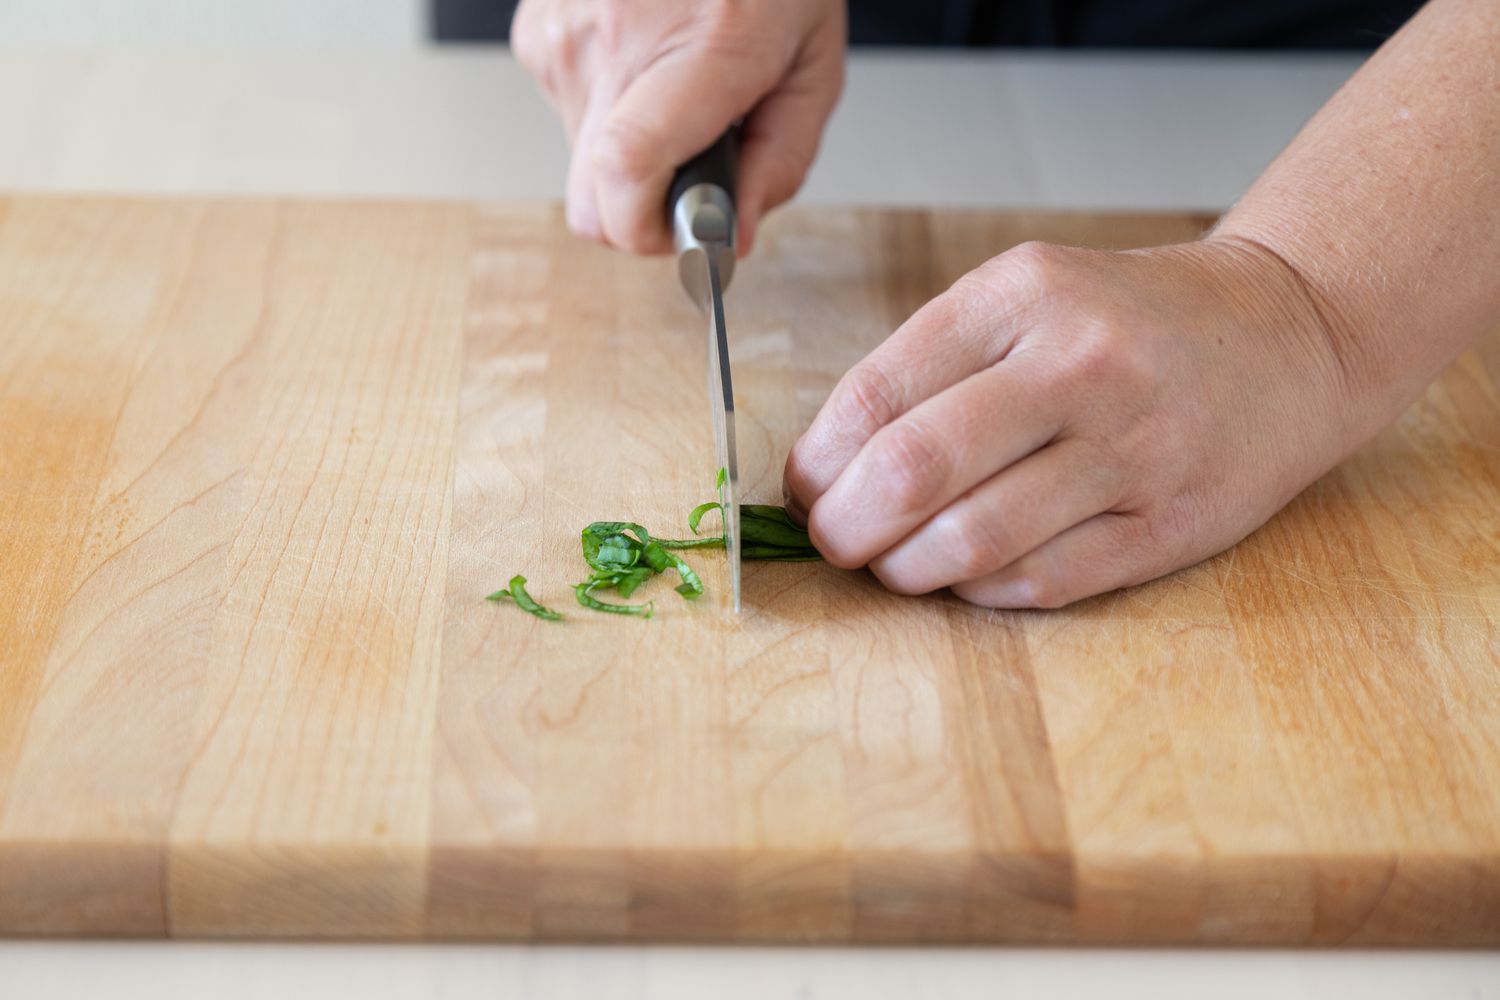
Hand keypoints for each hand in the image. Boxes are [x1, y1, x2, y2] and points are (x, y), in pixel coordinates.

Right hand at [511, 0, 844, 253]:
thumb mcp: (813, 66)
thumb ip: (781, 162)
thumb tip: (730, 235)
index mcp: (706, 48)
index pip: (628, 169)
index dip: (647, 230)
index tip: (682, 232)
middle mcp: (619, 41)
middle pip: (591, 202)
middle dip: (641, 214)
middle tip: (691, 170)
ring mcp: (565, 34)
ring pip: (582, 163)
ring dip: (630, 152)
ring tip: (675, 89)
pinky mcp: (536, 32)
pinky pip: (566, 115)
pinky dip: (608, 109)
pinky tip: (644, 62)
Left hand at [783, 238, 1366, 607]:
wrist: (1289, 334)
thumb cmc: (1131, 322)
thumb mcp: (1026, 298)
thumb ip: (930, 368)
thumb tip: (826, 465)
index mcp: (1023, 297)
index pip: (878, 393)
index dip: (818, 462)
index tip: (806, 488)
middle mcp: (1080, 367)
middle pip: (914, 471)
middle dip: (845, 526)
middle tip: (835, 539)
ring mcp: (1133, 450)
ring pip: (972, 541)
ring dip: (905, 568)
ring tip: (897, 560)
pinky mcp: (1171, 526)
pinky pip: (1040, 582)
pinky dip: (978, 589)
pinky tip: (969, 571)